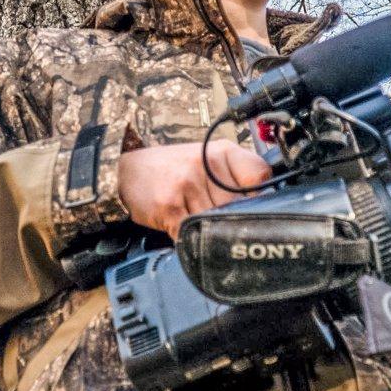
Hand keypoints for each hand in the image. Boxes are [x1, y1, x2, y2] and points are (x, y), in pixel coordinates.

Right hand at [117, 140, 270, 239]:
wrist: (126, 169)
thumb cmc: (171, 168)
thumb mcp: (207, 159)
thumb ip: (235, 177)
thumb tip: (264, 205)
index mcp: (221, 152)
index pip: (259, 176)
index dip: (260, 197)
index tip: (254, 206)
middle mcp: (205, 165)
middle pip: (238, 206)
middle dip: (233, 219)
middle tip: (222, 219)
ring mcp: (187, 184)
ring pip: (216, 223)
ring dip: (211, 231)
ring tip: (198, 220)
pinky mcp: (170, 205)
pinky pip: (192, 233)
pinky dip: (192, 239)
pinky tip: (185, 228)